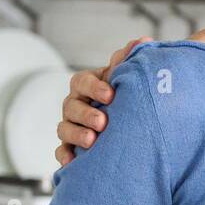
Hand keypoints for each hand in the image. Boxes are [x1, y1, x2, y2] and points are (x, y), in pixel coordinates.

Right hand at [54, 37, 151, 165]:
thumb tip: (143, 41)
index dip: (94, 87)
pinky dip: (64, 156)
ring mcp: (72, 125)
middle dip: (85, 114)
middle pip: (71, 106)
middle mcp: (76, 104)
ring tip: (92, 141)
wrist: (131, 122)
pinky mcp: (71, 147)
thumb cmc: (127, 95)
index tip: (111, 94)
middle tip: (102, 122)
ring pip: (64, 128)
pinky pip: (61, 151)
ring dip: (75, 134)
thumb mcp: (129, 77)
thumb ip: (132, 60)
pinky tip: (72, 163)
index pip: (82, 81)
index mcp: (89, 85)